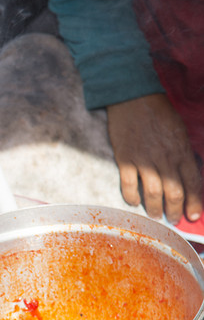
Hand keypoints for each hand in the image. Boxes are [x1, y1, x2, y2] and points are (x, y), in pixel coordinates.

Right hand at [106, 93, 201, 223]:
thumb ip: (181, 154)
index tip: (194, 215)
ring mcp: (144, 159)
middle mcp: (165, 158)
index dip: (194, 202)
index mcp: (181, 151)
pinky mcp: (126, 159)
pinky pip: (129, 184)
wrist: (133, 99)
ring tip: (154, 215)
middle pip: (174, 192)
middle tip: (174, 220)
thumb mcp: (178, 132)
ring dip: (154, 208)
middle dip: (176, 210)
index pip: (192, 182)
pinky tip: (134, 202)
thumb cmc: (158, 114)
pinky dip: (132, 196)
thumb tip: (183, 175)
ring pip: (153, 192)